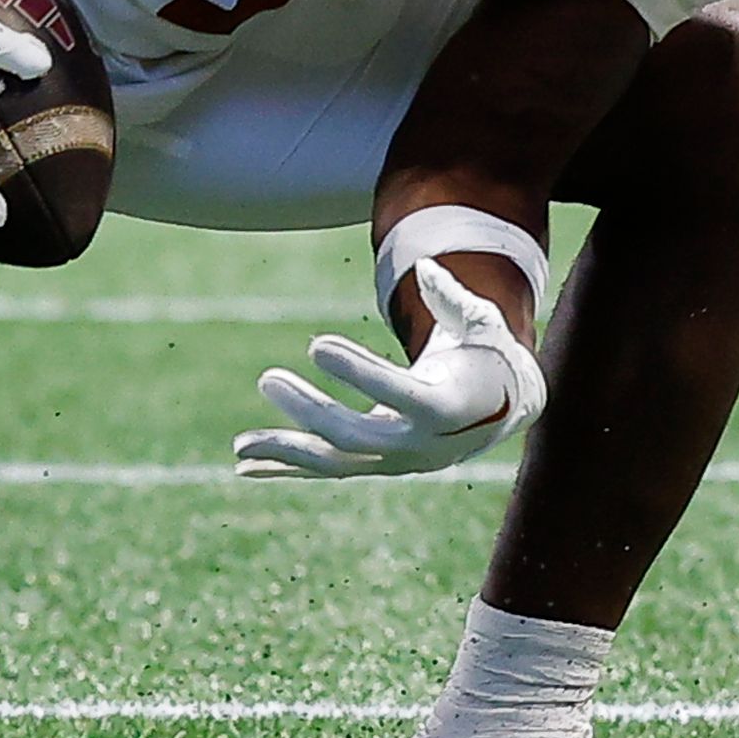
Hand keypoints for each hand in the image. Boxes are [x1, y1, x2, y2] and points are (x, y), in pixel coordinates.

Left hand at [232, 260, 546, 479]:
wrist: (499, 408)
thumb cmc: (484, 353)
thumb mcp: (482, 323)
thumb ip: (456, 300)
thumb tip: (425, 269)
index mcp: (450, 405)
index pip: (400, 393)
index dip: (359, 372)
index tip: (315, 344)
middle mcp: (423, 445)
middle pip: (359, 437)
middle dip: (310, 411)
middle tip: (267, 378)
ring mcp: (398, 462)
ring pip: (337, 464)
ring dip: (287, 453)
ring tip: (240, 446)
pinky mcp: (378, 465)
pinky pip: (328, 468)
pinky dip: (287, 468)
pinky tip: (246, 466)